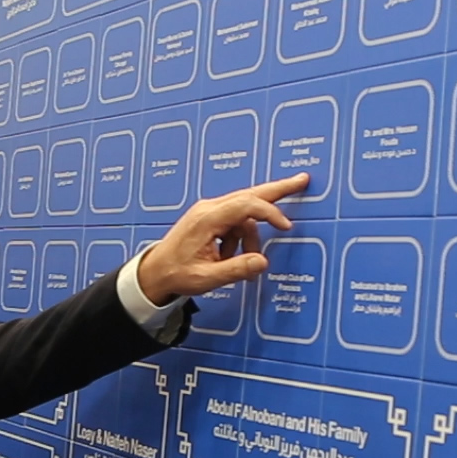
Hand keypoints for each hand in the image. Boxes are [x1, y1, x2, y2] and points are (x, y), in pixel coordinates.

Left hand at [137, 173, 308, 303]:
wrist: (155, 272)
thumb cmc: (176, 272)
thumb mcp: (207, 277)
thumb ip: (237, 269)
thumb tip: (262, 261)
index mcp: (207, 217)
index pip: (246, 205)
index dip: (270, 213)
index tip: (285, 226)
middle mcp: (209, 209)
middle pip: (250, 194)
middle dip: (278, 189)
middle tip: (301, 180)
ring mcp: (210, 212)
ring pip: (245, 216)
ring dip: (250, 237)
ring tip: (240, 261)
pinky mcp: (210, 220)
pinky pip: (236, 224)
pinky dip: (241, 239)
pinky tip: (229, 256)